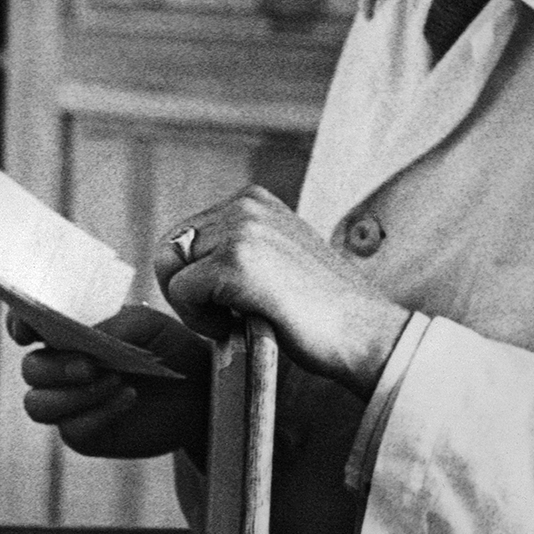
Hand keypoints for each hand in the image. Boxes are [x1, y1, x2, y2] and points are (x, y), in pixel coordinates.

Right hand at [9, 305, 208, 458]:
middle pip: (31, 369)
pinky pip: (71, 428)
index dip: (18, 327)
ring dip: (73, 395)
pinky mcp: (84, 433)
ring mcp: (69, 402)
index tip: (28, 331)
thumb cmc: (168, 348)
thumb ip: (112, 323)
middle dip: (55, 367)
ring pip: (38, 405)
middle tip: (90, 366)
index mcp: (67, 332)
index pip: (25, 326)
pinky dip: (98, 413)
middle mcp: (60, 367)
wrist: (199, 391)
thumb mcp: (146, 325)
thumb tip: (85, 334)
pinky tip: (128, 397)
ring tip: (114, 381)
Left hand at [153, 186, 408, 395]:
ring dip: (193, 307)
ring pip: (171, 271)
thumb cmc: (319, 311)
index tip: (229, 302)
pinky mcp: (235, 262)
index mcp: (253, 200)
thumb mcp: (273, 260)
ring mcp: (241, 230)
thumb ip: (233, 249)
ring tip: (236, 321)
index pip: (183, 235)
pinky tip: (236, 327)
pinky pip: (180, 292)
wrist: (364, 332)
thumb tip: (172, 260)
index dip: (193, 277)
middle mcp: (246, 205)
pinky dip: (198, 320)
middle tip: (226, 317)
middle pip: (170, 250)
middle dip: (186, 290)